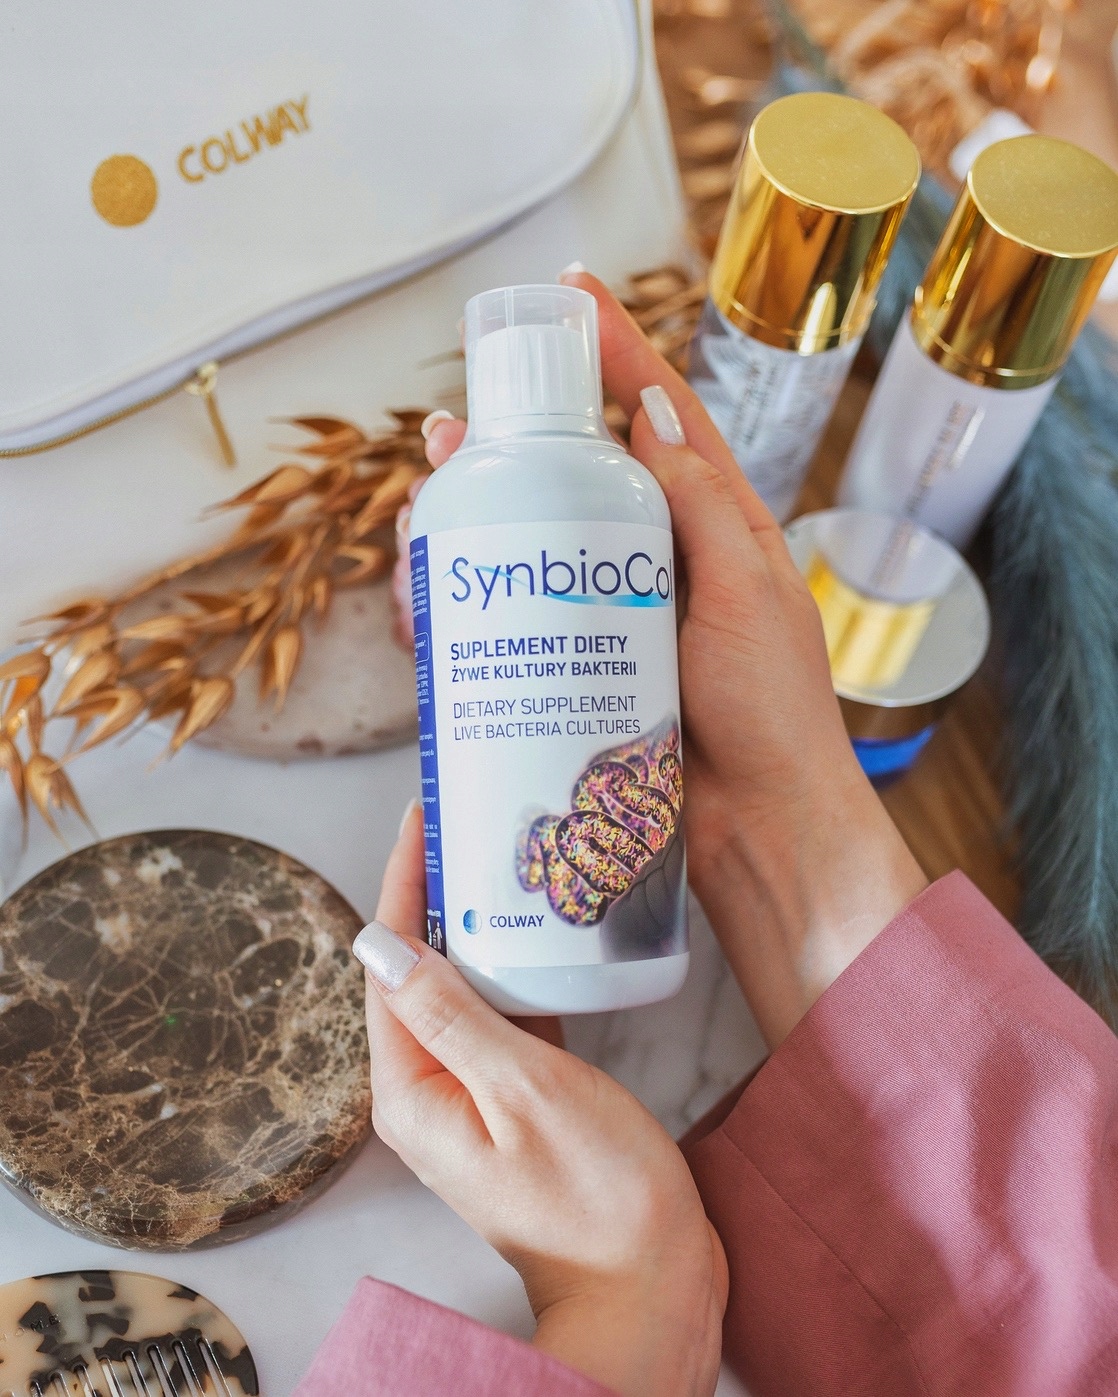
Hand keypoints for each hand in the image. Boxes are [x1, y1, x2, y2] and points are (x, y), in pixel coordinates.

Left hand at [358, 803, 727, 1396]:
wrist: (651, 1284)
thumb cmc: (596, 1196)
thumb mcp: (524, 1090)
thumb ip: (452, 1015)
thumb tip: (380, 943)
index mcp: (411, 1091)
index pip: (389, 965)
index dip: (404, 884)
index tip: (423, 817)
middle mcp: (428, 1091)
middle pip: (417, 971)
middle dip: (435, 895)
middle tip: (466, 821)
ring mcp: (470, 1096)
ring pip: (461, 989)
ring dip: (477, 926)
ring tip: (500, 855)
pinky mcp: (513, 1099)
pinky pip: (499, 1017)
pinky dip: (513, 970)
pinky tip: (538, 930)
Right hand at [421, 272, 926, 1044]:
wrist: (760, 827)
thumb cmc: (772, 711)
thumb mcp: (745, 591)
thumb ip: (697, 502)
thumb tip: (647, 409)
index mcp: (714, 523)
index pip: (659, 414)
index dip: (615, 347)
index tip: (568, 292)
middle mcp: (657, 558)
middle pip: (574, 474)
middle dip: (511, 444)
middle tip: (455, 430)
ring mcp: (612, 612)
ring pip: (531, 543)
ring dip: (474, 519)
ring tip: (428, 509)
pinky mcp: (579, 666)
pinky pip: (516, 617)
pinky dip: (470, 596)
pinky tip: (430, 591)